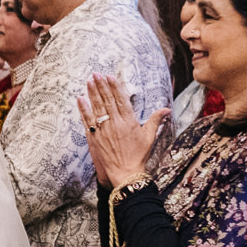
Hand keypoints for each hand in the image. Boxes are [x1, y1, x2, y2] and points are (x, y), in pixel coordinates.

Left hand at [78, 73, 166, 187]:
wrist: (125, 173)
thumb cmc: (138, 156)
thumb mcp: (149, 137)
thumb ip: (155, 120)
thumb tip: (166, 109)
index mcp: (128, 121)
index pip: (120, 99)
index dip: (114, 87)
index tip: (110, 76)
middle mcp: (115, 123)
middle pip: (107, 100)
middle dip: (101, 86)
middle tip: (96, 74)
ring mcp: (103, 130)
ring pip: (97, 108)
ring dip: (92, 93)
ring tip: (89, 81)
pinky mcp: (94, 137)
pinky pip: (87, 120)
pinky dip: (83, 109)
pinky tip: (80, 99)